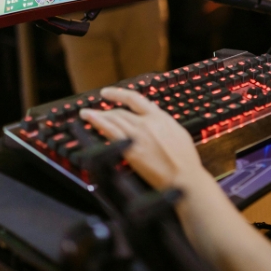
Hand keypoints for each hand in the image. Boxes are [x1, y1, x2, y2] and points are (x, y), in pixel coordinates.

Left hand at [80, 87, 207, 190]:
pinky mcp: (130, 149)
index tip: (107, 93)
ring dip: (96, 114)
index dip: (118, 94)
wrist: (184, 177)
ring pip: (112, 119)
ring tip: (85, 113)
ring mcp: (137, 135)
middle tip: (94, 110)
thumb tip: (155, 116)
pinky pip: (110, 132)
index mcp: (160, 117)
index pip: (134, 99)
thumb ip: (163, 122)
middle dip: (105, 110)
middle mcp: (146, 123)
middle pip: (120, 111)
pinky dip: (98, 123)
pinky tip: (90, 121)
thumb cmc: (185, 160)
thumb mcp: (178, 132)